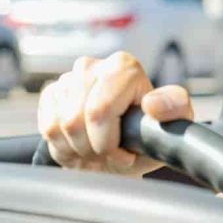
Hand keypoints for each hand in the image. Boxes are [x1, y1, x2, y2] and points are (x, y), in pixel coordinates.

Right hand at [37, 52, 193, 176]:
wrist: (127, 149)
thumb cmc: (150, 136)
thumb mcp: (174, 125)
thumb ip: (174, 109)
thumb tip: (151, 103)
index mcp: (124, 67)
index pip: (99, 110)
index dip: (106, 142)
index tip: (124, 155)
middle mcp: (93, 66)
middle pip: (76, 120)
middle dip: (92, 148)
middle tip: (110, 156)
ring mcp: (69, 79)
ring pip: (59, 126)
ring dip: (79, 149)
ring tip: (98, 151)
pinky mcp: (51, 94)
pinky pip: (48, 128)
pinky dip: (64, 147)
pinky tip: (82, 146)